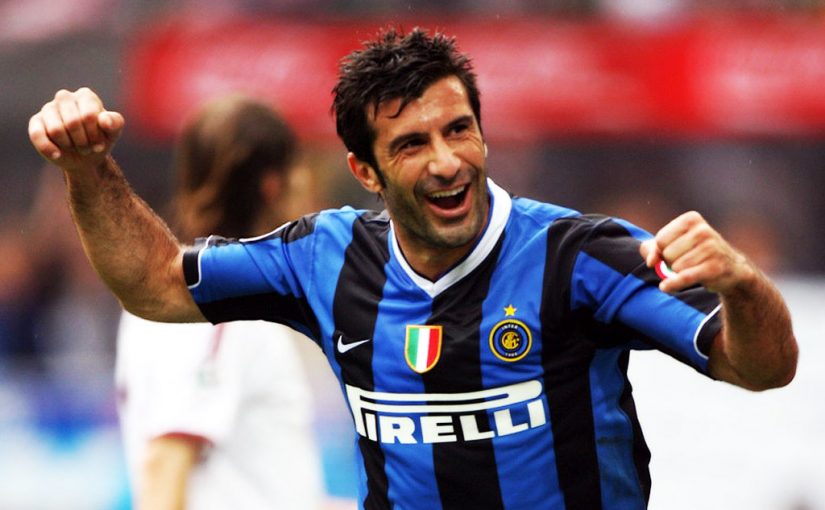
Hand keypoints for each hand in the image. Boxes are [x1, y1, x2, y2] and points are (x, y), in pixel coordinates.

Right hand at [28, 87, 124, 171]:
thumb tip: (105, 120)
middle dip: (82, 141)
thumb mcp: (113, 134)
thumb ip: (115, 123)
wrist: (86, 158)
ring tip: (75, 147)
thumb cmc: (100, 140)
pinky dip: (49, 149)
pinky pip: (37, 135)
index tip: (100, 143)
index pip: (88, 115)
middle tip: (87, 147)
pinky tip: (58, 154)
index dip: (94, 135)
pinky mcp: (36, 122)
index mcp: (86, 96)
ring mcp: (48, 108)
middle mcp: (65, 97)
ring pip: (55, 130)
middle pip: (72, 123)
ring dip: (69, 145)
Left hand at [639, 211, 753, 294]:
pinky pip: (684, 278)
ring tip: (693, 268)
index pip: (660, 240)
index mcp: (691, 219)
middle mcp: (703, 230)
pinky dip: (672, 284)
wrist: (731, 268)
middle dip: (671, 262)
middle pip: (667, 254)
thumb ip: (653, 249)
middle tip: (687, 261)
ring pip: (675, 267)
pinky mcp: (715, 267)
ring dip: (678, 273)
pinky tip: (666, 287)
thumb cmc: (696, 253)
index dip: (661, 251)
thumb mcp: (674, 244)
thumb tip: (651, 261)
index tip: (674, 252)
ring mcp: (711, 248)